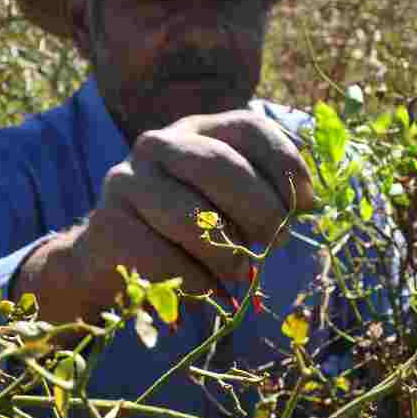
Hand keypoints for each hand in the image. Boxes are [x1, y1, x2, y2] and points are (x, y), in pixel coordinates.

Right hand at [15, 110, 316, 322]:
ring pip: (191, 218)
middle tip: (275, 242)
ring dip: (228, 254)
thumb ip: (264, 194)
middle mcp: (158, 144)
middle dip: (260, 210)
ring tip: (241, 270)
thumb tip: (309, 205)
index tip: (306, 205)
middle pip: (219, 167)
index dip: (286, 164)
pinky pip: (164, 260)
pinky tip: (208, 290)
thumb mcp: (226, 200)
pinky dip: (197, 283)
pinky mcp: (107, 225)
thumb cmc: (188, 228)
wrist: (110, 256)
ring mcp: (126, 182)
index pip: (250, 128)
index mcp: (199, 130)